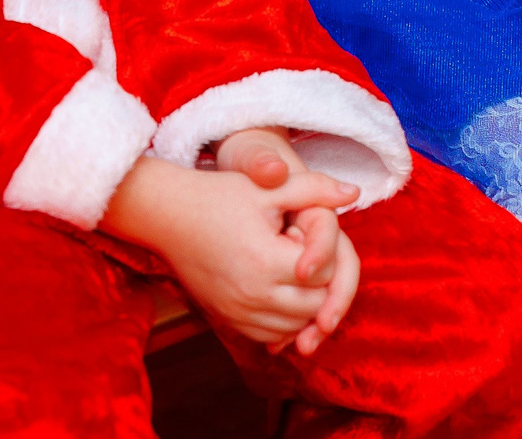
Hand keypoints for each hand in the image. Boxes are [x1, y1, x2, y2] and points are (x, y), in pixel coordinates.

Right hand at [213, 129, 361, 354]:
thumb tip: (353, 193)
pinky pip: (269, 335)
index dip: (323, 253)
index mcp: (268, 261)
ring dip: (305, 305)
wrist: (168, 215)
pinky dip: (283, 321)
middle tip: (299, 251)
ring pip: (295, 327)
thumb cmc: (219, 195)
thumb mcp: (268, 187)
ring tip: (291, 270)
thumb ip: (314, 188)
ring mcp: (238, 312)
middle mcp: (254, 294)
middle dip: (319, 282)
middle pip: (314, 305)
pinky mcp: (227, 320)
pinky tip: (279, 291)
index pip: (324, 274)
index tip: (299, 232)